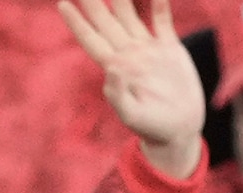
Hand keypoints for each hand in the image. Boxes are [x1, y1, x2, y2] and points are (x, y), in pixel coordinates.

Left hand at [60, 0, 206, 178]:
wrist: (180, 130)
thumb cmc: (153, 128)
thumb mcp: (133, 117)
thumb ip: (119, 96)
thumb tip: (111, 68)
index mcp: (116, 67)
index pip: (91, 39)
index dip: (76, 22)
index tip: (62, 4)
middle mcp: (129, 53)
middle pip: (106, 19)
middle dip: (94, 1)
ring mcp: (149, 49)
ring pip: (131, 14)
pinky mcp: (169, 49)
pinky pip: (162, 19)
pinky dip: (158, 3)